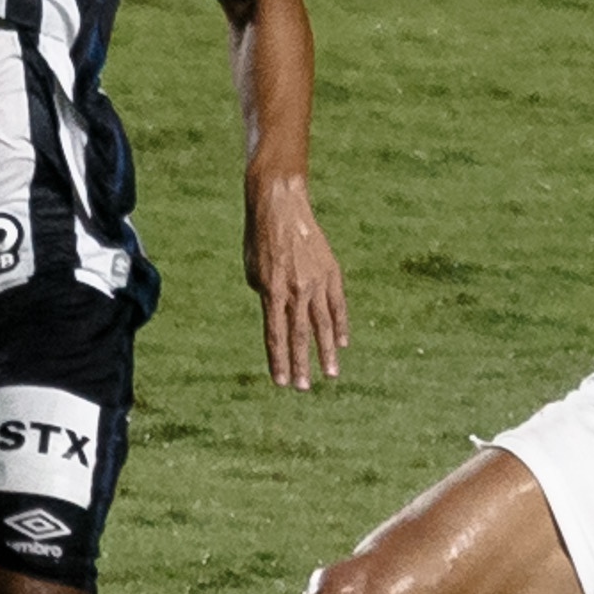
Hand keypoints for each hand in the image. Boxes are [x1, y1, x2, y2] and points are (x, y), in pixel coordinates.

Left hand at [243, 173, 346, 388]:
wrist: (281, 205)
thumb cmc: (259, 238)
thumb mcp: (252, 270)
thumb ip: (264, 296)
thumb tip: (278, 315)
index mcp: (271, 291)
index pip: (275, 335)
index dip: (278, 360)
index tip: (281, 382)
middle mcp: (295, 290)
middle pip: (299, 335)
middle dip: (301, 364)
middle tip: (304, 388)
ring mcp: (316, 282)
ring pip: (323, 325)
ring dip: (326, 352)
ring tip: (330, 375)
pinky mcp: (331, 272)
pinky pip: (338, 305)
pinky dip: (340, 325)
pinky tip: (342, 344)